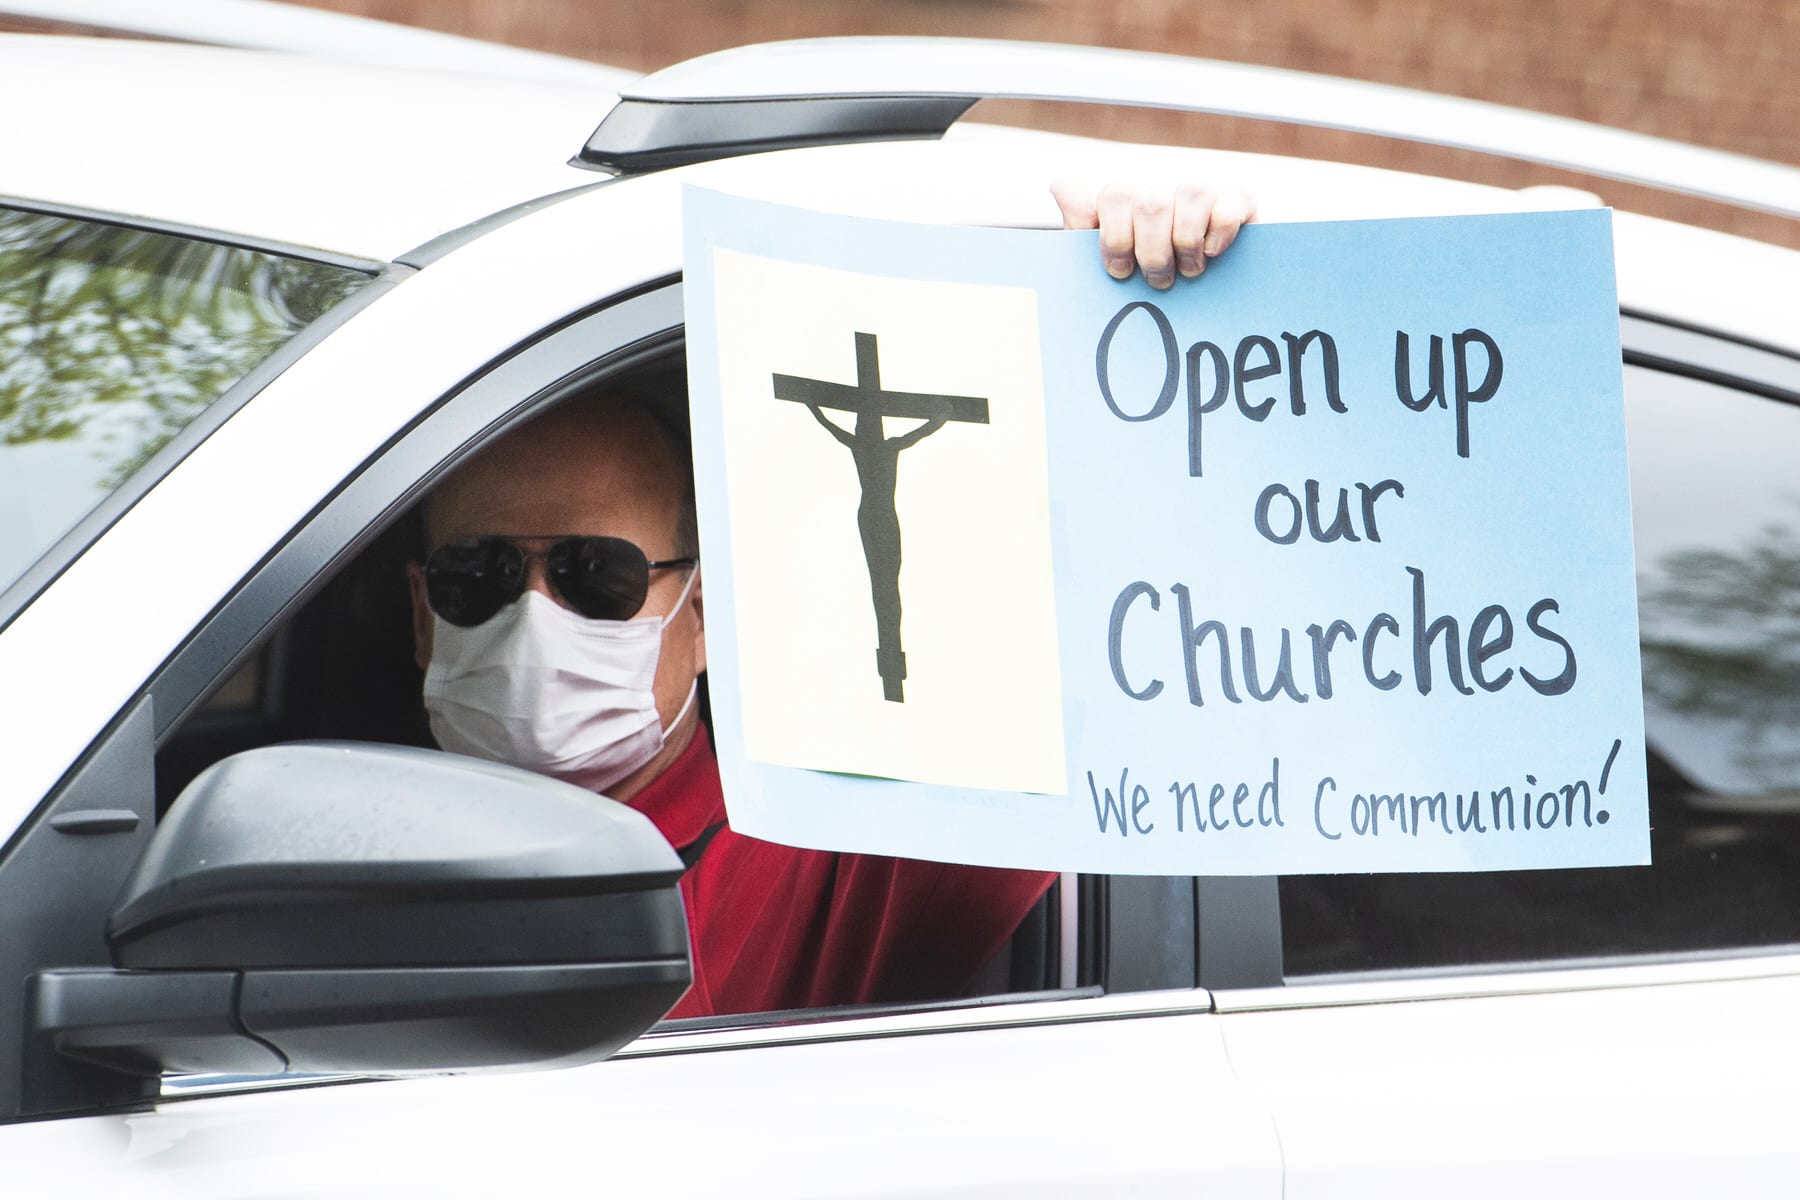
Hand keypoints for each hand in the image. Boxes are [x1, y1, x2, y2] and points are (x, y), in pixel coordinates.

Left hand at [1050, 179, 1255, 289]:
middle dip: (1153, 251)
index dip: (1116, 237)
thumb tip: (1060, 184)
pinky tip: (1214, 252)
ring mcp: (1200, 197)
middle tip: (1159, 282)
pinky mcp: (1240, 204)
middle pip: (1152, 201)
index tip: (1120, 273)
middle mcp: (1162, 195)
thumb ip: (1082, 227)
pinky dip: (1222, 227)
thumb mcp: (1104, 268)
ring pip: (1193, 191)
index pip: (1115, 196)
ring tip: (1190, 273)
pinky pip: (1235, 197)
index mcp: (1126, 206)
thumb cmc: (1142, 289)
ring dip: (1187, 240)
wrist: (1198, 311)